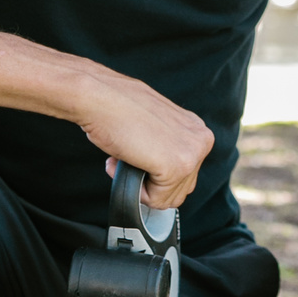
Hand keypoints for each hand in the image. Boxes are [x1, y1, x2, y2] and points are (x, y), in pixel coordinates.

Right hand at [76, 70, 212, 212]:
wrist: (96, 96)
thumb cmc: (115, 106)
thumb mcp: (152, 124)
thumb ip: (164, 144)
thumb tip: (158, 167)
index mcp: (195, 128)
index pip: (185, 174)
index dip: (154, 172)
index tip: (137, 155)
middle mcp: (201, 140)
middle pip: (180, 189)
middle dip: (150, 181)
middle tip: (126, 158)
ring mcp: (192, 154)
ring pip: (169, 197)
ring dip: (141, 185)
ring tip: (123, 158)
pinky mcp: (177, 167)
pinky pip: (156, 199)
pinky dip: (135, 190)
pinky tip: (122, 162)